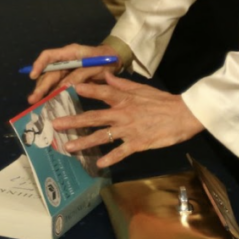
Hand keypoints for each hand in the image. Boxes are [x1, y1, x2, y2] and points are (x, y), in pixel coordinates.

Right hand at [26, 43, 120, 103]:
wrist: (116, 60)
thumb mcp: (95, 66)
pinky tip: (48, 104)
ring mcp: (67, 71)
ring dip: (44, 92)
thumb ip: (80, 75)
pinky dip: (54, 95)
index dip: (39, 65)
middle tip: (33, 99)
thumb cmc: (106, 60)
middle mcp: (65, 61)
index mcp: (70, 53)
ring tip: (36, 103)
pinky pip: (59, 87)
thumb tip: (64, 86)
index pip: (49, 56)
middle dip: (40, 86)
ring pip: (52, 81)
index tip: (32, 76)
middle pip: (48, 72)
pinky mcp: (71, 79)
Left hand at [52, 73, 204, 168]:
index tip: (71, 87)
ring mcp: (129, 129)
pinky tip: (98, 164)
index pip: (102, 91)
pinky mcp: (137, 143)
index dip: (87, 89)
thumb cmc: (162, 101)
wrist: (183, 115)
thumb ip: (121, 83)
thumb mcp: (141, 88)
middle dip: (73, 121)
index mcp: (124, 99)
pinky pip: (121, 152)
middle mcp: (122, 114)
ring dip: (84, 142)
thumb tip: (106, 74)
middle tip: (55, 124)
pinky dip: (110, 158)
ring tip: (68, 148)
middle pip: (94, 117)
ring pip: (102, 136)